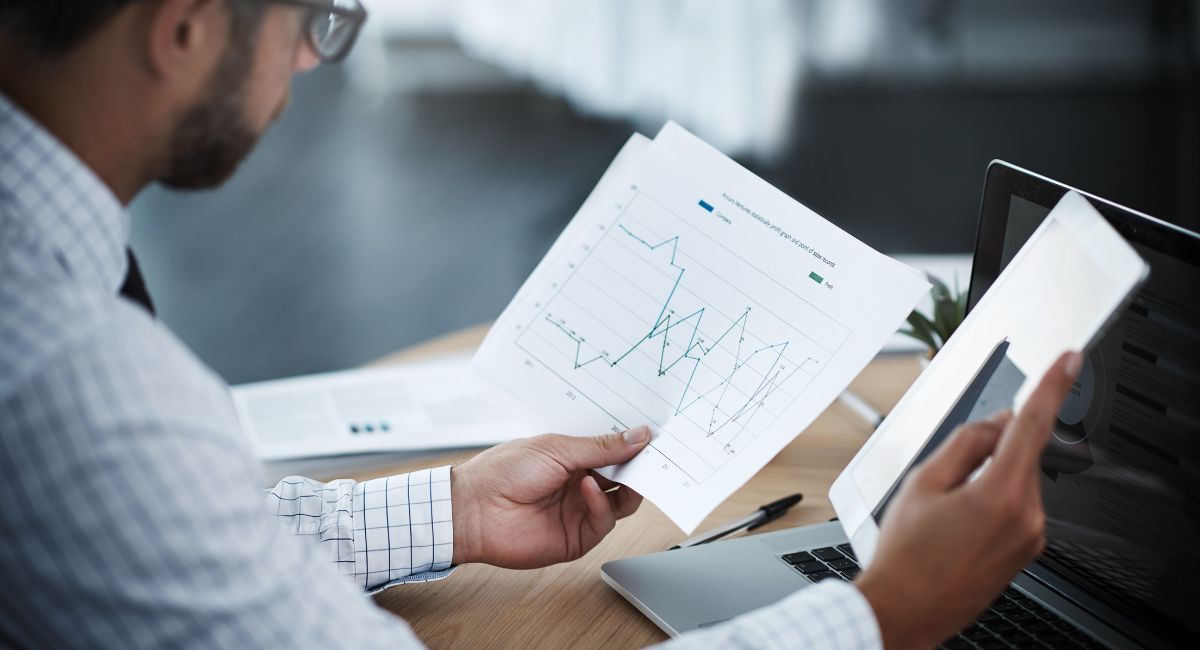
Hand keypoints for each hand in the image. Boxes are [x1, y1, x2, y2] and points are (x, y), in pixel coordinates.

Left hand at [450, 426, 649, 568]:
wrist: (474, 509)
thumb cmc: (505, 471)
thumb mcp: (557, 448)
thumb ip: (602, 447)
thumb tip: (639, 435)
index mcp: (574, 457)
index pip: (614, 451)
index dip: (634, 444)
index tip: (655, 436)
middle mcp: (581, 484)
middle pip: (625, 477)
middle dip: (641, 467)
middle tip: (655, 456)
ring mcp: (580, 511)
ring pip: (623, 503)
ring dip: (628, 486)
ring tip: (625, 472)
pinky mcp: (577, 538)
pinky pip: (604, 522)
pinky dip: (601, 505)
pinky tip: (587, 489)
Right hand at [855, 351, 1082, 648]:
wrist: (906, 610)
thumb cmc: (906, 555)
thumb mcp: (922, 482)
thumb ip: (965, 443)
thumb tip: (996, 424)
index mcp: (1001, 494)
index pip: (1032, 424)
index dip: (1052, 385)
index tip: (1069, 360)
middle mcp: (1027, 517)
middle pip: (1019, 454)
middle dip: (988, 449)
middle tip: (946, 475)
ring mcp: (1030, 538)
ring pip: (1016, 481)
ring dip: (986, 479)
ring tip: (944, 513)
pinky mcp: (1027, 551)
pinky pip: (1016, 508)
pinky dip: (991, 501)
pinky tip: (957, 525)